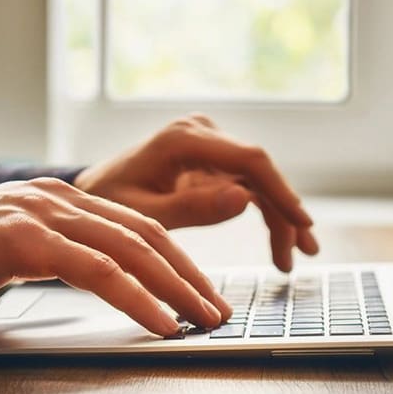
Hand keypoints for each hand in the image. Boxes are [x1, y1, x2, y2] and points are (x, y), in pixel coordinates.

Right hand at [0, 177, 231, 336]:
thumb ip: (40, 254)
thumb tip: (76, 282)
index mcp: (52, 197)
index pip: (133, 226)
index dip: (175, 261)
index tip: (201, 293)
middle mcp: (54, 196)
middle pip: (145, 233)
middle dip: (190, 275)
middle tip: (219, 311)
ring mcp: (40, 213)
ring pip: (131, 249)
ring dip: (177, 289)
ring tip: (204, 321)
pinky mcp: (24, 239)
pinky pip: (98, 270)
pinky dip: (138, 299)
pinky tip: (160, 324)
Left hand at [75, 114, 320, 271]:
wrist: (90, 192)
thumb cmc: (108, 203)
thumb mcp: (144, 215)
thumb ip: (192, 209)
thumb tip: (244, 200)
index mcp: (183, 139)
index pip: (249, 160)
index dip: (280, 192)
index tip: (301, 223)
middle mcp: (201, 133)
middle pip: (259, 171)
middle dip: (284, 212)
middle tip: (301, 254)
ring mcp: (208, 145)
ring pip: (258, 181)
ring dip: (278, 217)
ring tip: (289, 260)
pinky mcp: (210, 160)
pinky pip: (246, 186)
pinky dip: (263, 213)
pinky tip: (278, 244)